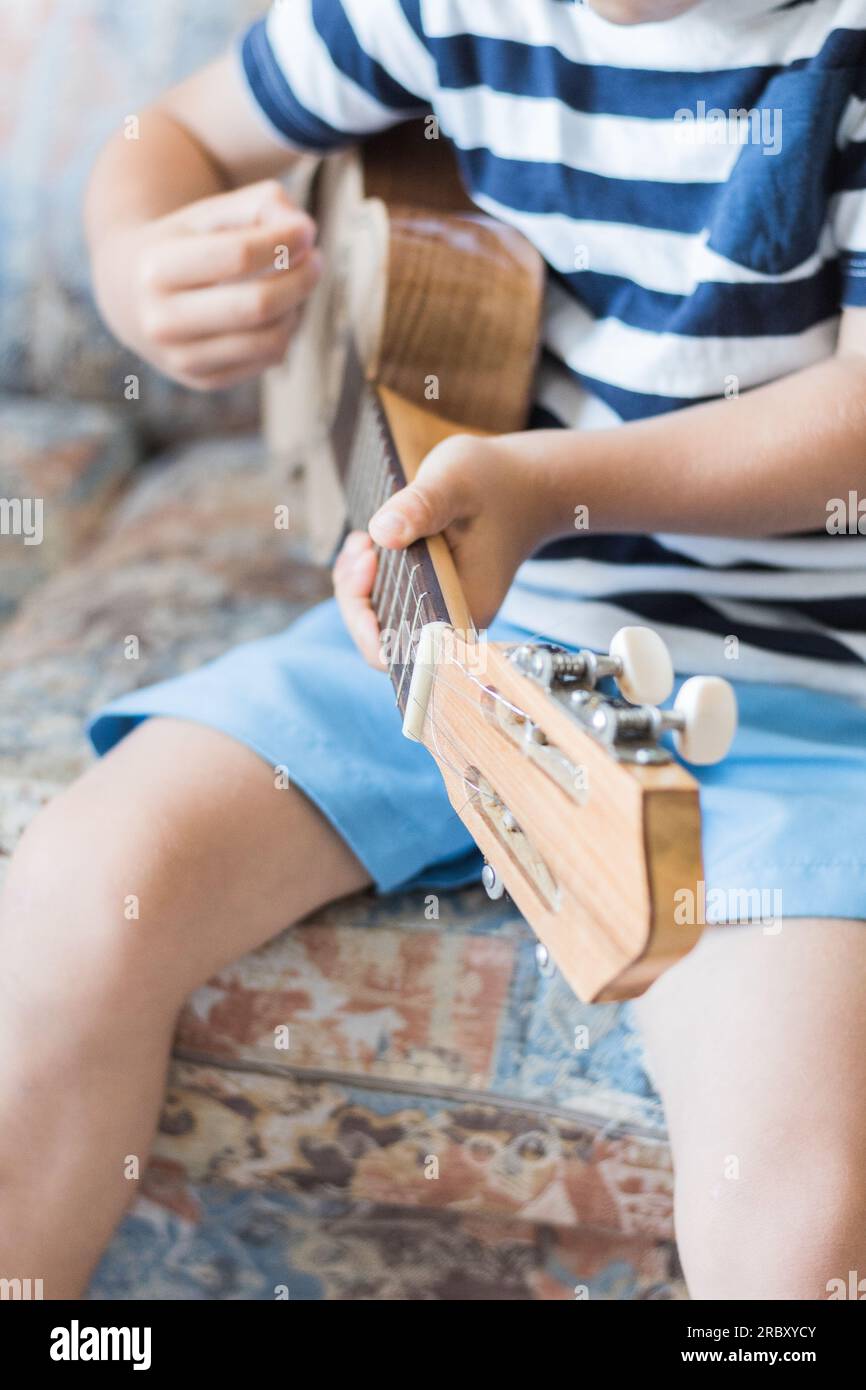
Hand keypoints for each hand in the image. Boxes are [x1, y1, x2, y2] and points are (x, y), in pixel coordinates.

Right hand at [92, 180, 322, 389]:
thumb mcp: (206, 213)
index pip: (238, 255)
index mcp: (156, 267)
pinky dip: (285, 333)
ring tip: (297, 284)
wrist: (128, 297)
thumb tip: (304, 229)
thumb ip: (257, 204)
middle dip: (300, 279)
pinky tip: (280, 311)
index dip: (283, 240)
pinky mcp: (203, 381)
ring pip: (270, 340)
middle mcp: (162, 320)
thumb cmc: (181, 246)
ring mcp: (181, 358)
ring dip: (297, 309)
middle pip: (258, 304)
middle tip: (316, 260)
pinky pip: (267, 360)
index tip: (307, 229)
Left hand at [334, 432, 554, 666]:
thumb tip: (382, 533)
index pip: (399, 649)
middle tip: (362, 545)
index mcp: (463, 611)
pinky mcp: (432, 598)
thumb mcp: (454, 481)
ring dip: (360, 585)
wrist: (528, 487)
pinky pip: (390, 603)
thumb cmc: (496, 483)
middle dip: (356, 595)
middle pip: (381, 639)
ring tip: (364, 542)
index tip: (369, 559)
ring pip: (381, 621)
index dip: (366, 618)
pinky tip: (371, 546)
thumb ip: (421, 506)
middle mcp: (451, 622)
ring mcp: (441, 612)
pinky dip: (370, 579)